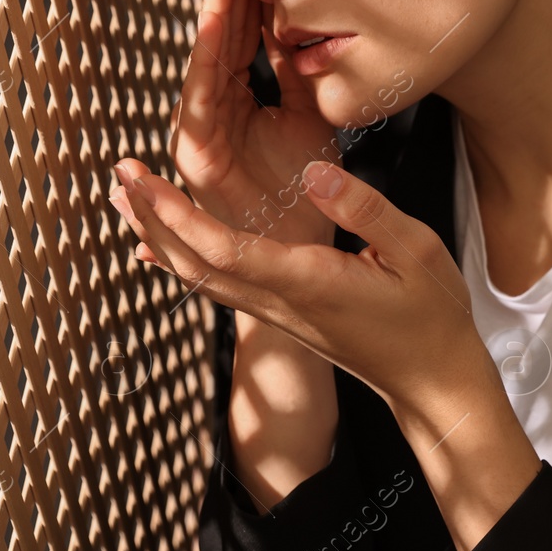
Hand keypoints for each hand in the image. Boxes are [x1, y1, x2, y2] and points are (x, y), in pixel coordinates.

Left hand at [108, 156, 488, 411]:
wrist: (431, 379)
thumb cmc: (431, 315)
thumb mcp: (418, 250)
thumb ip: (365, 209)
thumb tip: (313, 175)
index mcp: (309, 282)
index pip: (225, 250)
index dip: (177, 215)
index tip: (146, 178)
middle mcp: (281, 302)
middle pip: (194, 264)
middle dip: (151, 217)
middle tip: (120, 172)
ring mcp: (277, 313)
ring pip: (199, 277)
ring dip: (158, 236)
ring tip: (128, 198)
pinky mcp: (282, 314)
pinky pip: (218, 285)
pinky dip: (183, 258)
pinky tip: (162, 246)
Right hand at [169, 0, 337, 246]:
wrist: (312, 250)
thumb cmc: (309, 189)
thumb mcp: (312, 118)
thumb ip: (299, 73)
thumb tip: (297, 23)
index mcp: (239, 101)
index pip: (241, 36)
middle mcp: (214, 112)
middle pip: (220, 39)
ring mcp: (203, 133)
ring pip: (207, 59)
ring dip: (213, 11)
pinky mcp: (202, 156)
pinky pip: (202, 97)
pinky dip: (206, 56)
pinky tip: (216, 18)